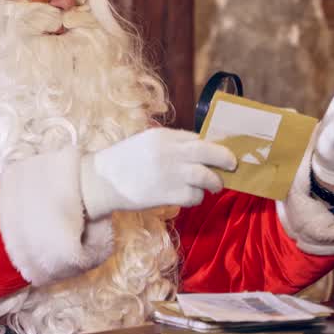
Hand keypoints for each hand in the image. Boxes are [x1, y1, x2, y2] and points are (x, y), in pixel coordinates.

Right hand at [80, 128, 236, 218]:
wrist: (101, 182)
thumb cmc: (125, 162)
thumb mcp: (147, 142)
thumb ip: (171, 144)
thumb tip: (200, 150)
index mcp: (163, 136)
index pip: (196, 138)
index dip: (213, 146)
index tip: (220, 153)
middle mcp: (169, 152)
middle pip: (208, 151)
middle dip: (225, 158)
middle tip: (232, 164)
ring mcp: (169, 174)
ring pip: (205, 176)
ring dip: (215, 182)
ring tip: (216, 185)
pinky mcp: (167, 195)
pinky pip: (194, 196)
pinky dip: (198, 197)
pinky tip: (193, 197)